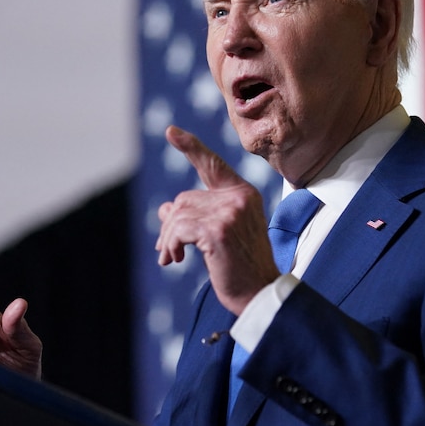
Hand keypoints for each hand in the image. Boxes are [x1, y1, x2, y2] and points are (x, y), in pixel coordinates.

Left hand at [155, 125, 279, 314]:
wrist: (260, 294)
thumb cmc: (240, 267)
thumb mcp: (218, 235)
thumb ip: (196, 217)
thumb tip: (165, 208)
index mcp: (243, 193)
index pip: (212, 164)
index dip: (190, 147)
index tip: (170, 131)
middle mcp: (239, 197)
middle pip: (185, 198)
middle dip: (170, 224)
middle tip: (166, 249)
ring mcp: (230, 212)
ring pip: (178, 214)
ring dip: (168, 238)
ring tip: (171, 257)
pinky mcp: (218, 230)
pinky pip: (179, 229)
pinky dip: (171, 244)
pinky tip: (176, 259)